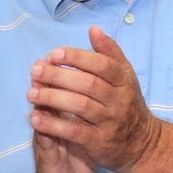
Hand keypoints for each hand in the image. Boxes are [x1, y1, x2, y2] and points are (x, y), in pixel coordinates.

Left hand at [26, 26, 161, 172]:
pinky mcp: (99, 142)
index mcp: (124, 81)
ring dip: (52, 98)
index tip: (53, 54)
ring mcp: (110, 122)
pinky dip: (53, 125)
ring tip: (31, 92)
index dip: (76, 57)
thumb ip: (110, 53)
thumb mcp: (125, 76)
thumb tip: (93, 29)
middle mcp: (119, 100)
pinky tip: (35, 118)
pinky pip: (74, 132)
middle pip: (88, 84)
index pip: (101, 64)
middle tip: (35, 71)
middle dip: (59, 76)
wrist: (141, 143)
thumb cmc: (126, 103)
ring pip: (80, 106)